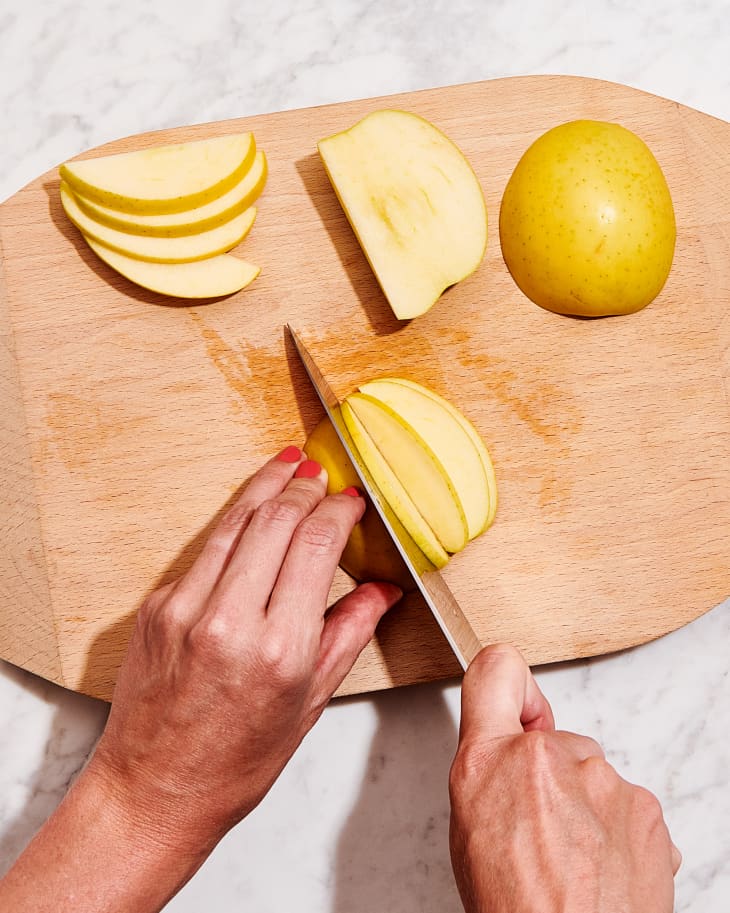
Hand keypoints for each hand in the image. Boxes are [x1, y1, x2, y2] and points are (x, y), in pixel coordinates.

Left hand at [87, 446, 400, 855]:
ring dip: (265, 488)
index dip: (338, 511)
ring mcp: (186, 609)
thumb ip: (349, 633)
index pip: (316, 546)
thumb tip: (382, 591)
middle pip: (276, 522)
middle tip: (322, 473)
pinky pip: (205, 549)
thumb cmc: (235, 762)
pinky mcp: (157, 606)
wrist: (155, 789)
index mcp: (280, 649)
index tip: (351, 501)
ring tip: (287, 466)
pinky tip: (251, 510)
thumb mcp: (310, 703)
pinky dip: (234, 522)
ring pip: (235, 522)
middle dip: (304, 488)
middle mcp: (231, 621)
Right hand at [449, 645, 679, 912]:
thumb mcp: (470, 829)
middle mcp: (544, 757)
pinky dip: (617, 831)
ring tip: (573, 860)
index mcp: (487, 761)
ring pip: (592, 775)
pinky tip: (601, 869)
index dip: (511, 684)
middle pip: (554, 737)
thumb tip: (507, 750)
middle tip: (541, 829)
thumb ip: (489, 771)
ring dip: (585, 806)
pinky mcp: (645, 805)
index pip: (496, 668)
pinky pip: (626, 803)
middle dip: (550, 773)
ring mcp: (601, 779)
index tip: (520, 703)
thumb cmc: (514, 908)